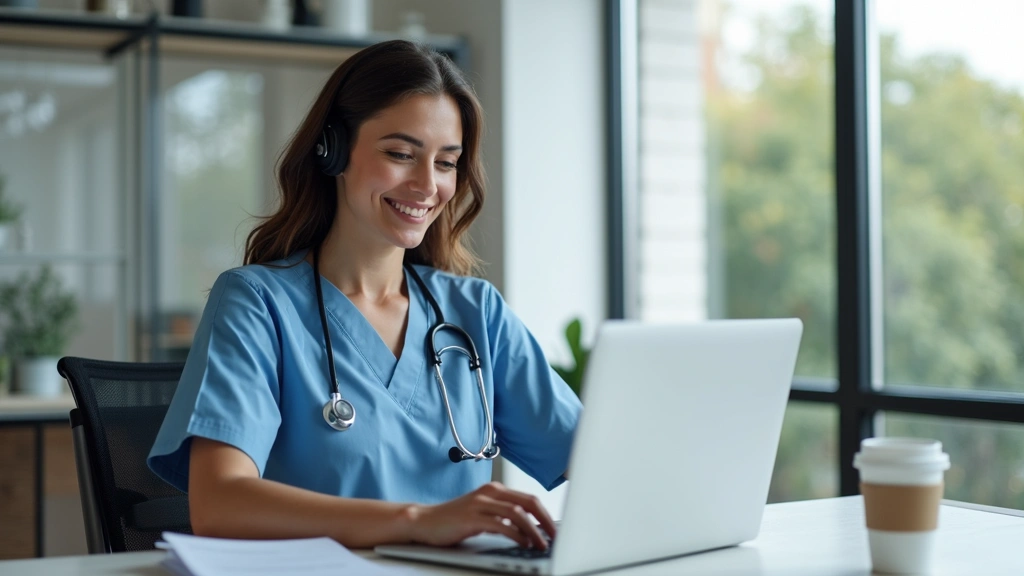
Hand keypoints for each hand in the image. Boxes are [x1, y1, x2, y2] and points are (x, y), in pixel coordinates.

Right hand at [406, 481, 555, 548]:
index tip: (554, 529)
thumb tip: (527, 528)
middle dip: (545, 521)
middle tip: (555, 536)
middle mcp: (489, 493)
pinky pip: (501, 525)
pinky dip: (516, 534)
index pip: (529, 499)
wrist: (424, 521)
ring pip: (517, 513)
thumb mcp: (483, 513)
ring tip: (541, 544)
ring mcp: (480, 504)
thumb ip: (502, 516)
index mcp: (495, 490)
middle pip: (528, 503)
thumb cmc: (454, 519)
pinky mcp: (472, 518)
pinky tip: (522, 543)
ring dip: (533, 530)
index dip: (545, 514)